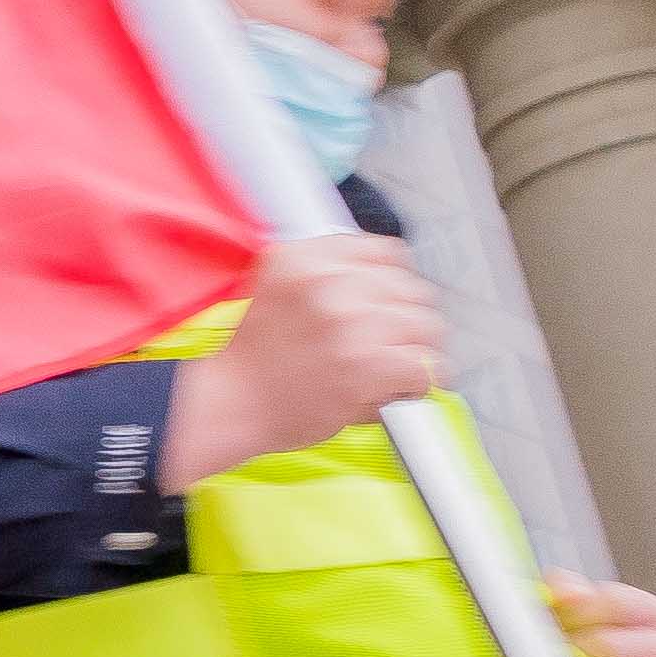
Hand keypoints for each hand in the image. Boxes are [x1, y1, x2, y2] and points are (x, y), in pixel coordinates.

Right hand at [161, 229, 443, 484]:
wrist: (229, 405)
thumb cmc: (255, 357)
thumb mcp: (278, 288)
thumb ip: (325, 274)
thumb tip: (386, 278)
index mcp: (305, 257)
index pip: (386, 252)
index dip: (395, 281)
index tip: (390, 303)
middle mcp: (329, 282)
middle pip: (412, 289)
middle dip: (408, 319)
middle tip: (393, 343)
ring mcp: (351, 322)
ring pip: (426, 327)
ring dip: (418, 350)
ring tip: (397, 368)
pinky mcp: (368, 364)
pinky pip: (424, 366)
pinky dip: (419, 382)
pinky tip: (398, 390)